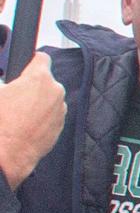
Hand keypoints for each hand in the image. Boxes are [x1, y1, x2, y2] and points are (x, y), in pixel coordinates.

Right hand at [0, 53, 65, 188]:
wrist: (6, 153)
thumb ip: (5, 81)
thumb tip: (7, 83)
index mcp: (39, 78)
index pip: (42, 58)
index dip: (30, 62)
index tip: (24, 67)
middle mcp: (55, 92)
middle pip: (45, 81)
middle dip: (31, 85)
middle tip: (13, 95)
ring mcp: (60, 111)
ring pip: (49, 99)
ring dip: (37, 102)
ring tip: (17, 113)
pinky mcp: (60, 127)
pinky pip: (51, 115)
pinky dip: (41, 117)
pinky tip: (24, 124)